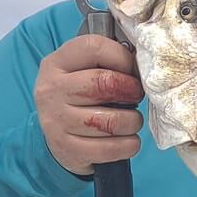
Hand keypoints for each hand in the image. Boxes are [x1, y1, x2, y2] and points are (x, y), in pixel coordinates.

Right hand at [35, 34, 144, 175]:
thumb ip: (107, 61)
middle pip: (105, 83)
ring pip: (111, 121)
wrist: (58, 137)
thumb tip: (144, 63)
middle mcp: (52, 90)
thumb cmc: (80, 97)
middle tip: (136, 95)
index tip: (133, 70)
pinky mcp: (68, 148)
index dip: (122, 57)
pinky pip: (110, 148)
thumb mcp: (81, 71)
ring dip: (133, 121)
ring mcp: (57, 121)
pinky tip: (129, 140)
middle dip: (131, 90)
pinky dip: (128, 145)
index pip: (94, 47)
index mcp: (56, 63)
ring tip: (132, 120)